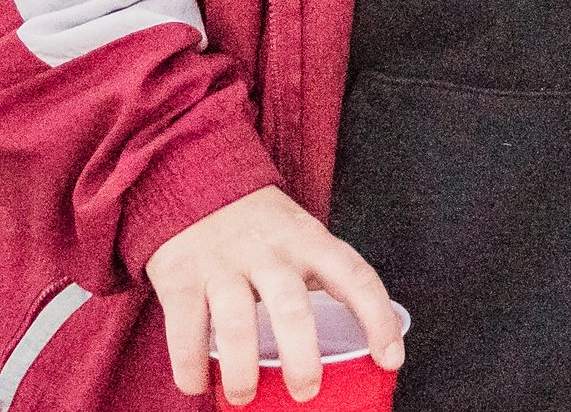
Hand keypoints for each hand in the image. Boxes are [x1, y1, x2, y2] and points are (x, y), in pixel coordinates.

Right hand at [145, 186, 402, 404]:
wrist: (197, 180)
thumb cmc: (261, 227)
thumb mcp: (302, 238)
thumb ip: (323, 280)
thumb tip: (357, 347)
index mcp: (310, 241)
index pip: (355, 277)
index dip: (377, 318)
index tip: (390, 359)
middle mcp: (270, 252)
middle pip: (292, 307)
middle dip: (301, 356)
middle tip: (306, 391)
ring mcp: (223, 264)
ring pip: (236, 322)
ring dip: (242, 368)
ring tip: (245, 397)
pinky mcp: (181, 276)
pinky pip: (185, 326)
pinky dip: (189, 363)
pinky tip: (197, 384)